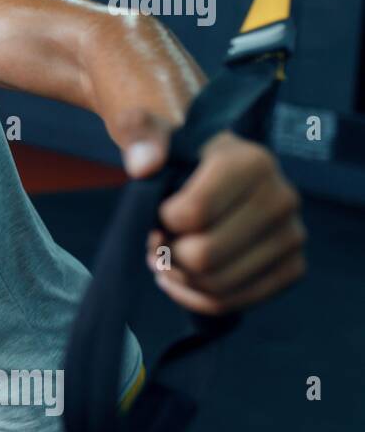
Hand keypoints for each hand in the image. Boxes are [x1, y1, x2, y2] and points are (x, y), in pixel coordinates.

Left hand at [120, 109, 307, 315]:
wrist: (207, 168)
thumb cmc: (175, 151)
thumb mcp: (146, 128)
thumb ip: (138, 133)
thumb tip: (143, 165)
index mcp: (252, 162)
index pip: (191, 215)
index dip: (161, 223)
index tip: (156, 215)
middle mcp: (282, 198)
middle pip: (203, 257)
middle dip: (169, 255)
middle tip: (158, 242)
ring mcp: (292, 235)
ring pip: (217, 286)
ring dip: (179, 280)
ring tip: (168, 260)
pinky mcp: (291, 267)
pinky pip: (234, 303)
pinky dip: (196, 298)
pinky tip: (182, 280)